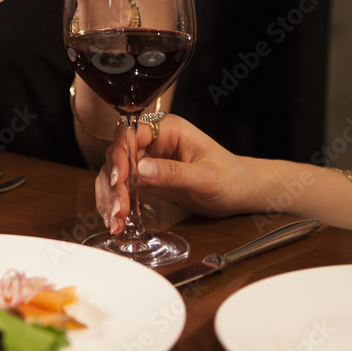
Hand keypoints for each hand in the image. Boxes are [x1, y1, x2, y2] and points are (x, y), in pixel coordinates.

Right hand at [95, 115, 254, 233]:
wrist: (241, 193)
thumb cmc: (231, 178)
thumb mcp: (206, 176)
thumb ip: (173, 172)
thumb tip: (141, 169)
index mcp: (169, 129)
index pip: (132, 132)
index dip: (121, 154)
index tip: (120, 180)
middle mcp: (154, 141)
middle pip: (118, 154)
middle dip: (114, 183)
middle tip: (119, 209)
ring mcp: (148, 160)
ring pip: (115, 173)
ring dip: (110, 196)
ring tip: (116, 221)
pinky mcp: (146, 179)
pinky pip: (122, 187)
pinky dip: (116, 203)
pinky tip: (117, 220)